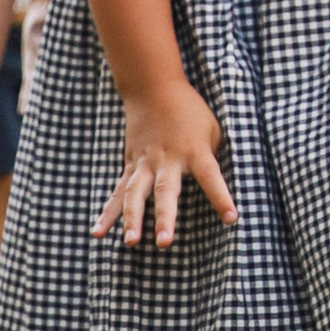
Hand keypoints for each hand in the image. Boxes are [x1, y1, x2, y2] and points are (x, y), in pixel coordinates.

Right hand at [93, 78, 237, 249]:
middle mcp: (167, 159)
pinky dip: (108, 214)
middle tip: (165, 243)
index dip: (221, 198)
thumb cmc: (190, 111)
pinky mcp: (130, 166)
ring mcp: (145, 163)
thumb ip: (211, 158)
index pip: (211, 177)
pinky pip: (117, 193)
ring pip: (136, 194)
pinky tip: (98, 234)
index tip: (231, 218)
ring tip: (131, 242)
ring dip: (132, 220)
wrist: (154, 87)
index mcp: (194, 151)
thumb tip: (214, 188)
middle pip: (165, 191)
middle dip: (164, 217)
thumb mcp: (212, 129)